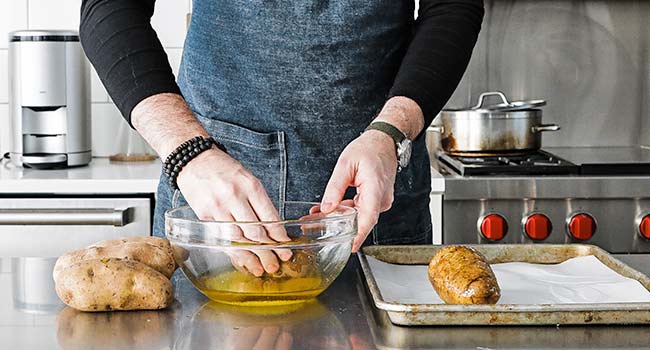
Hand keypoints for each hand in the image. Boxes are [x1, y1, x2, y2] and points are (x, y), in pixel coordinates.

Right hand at [131, 94, 290, 275]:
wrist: (193, 160)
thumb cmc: (223, 169)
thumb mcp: (247, 178)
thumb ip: (259, 202)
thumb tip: (272, 228)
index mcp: (250, 186)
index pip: (269, 216)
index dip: (279, 235)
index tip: (286, 246)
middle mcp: (235, 197)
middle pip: (255, 231)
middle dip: (268, 251)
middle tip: (276, 264)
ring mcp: (218, 208)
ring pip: (238, 238)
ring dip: (251, 256)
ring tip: (260, 269)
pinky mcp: (204, 216)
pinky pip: (221, 239)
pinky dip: (232, 252)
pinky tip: (241, 261)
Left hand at [320, 131, 397, 251]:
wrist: (384, 142)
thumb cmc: (369, 149)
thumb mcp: (346, 164)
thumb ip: (335, 188)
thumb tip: (326, 208)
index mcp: (375, 189)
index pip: (368, 219)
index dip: (358, 236)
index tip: (349, 247)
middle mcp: (381, 199)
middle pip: (360, 220)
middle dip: (338, 226)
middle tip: (314, 225)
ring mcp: (380, 200)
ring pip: (359, 216)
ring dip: (340, 217)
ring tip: (317, 215)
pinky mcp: (376, 199)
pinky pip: (361, 209)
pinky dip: (346, 210)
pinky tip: (331, 208)